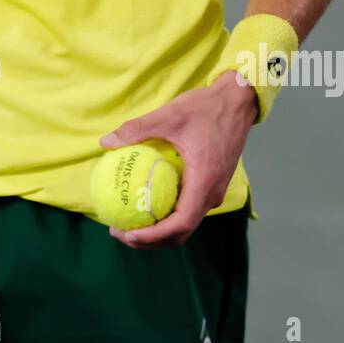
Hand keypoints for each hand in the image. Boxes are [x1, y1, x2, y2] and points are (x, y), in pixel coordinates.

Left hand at [98, 70, 257, 249]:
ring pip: (185, 224)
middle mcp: (211, 194)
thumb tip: (106, 142)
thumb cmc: (206, 108)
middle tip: (119, 230)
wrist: (237, 102)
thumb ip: (138, 129)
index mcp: (204, 182)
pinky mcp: (211, 186)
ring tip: (128, 222)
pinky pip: (188, 209)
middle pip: (181, 232)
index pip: (180, 224)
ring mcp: (213, 192)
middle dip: (150, 240)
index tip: (127, 234)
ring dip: (158, 231)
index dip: (153, 236)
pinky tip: (146, 202)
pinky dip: (167, 216)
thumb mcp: (169, 115)